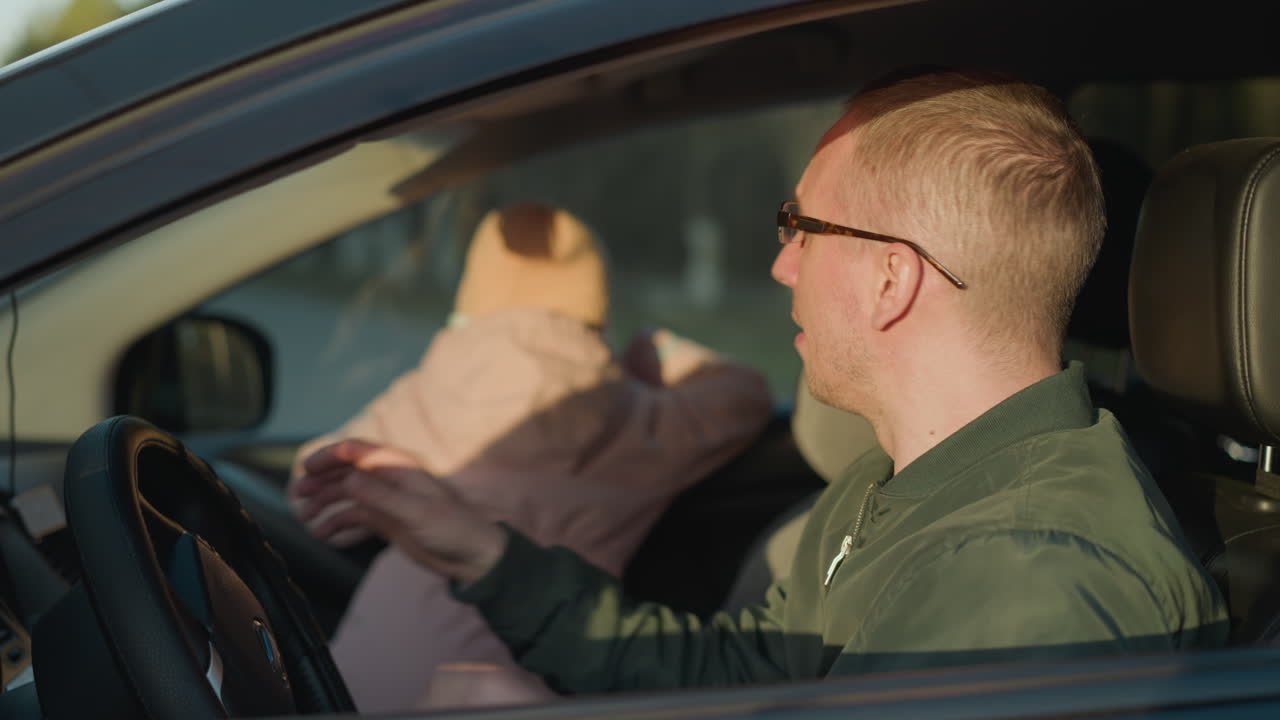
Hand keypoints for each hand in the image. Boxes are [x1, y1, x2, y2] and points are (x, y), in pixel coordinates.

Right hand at [292, 439, 507, 584]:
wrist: (472, 557)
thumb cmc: (452, 529)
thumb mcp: (415, 511)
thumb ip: (379, 495)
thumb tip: (347, 478)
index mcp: (400, 468)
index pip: (358, 451)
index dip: (330, 456)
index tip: (305, 469)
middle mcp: (391, 480)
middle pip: (347, 472)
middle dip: (321, 481)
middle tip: (297, 496)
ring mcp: (388, 501)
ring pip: (348, 495)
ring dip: (326, 503)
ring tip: (306, 518)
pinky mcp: (388, 521)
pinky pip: (355, 518)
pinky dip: (338, 525)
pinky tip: (325, 536)